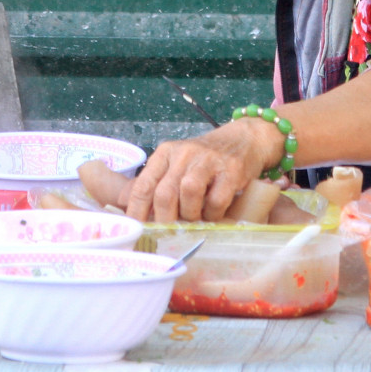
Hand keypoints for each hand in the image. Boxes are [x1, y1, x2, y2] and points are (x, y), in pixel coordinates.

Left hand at [124, 118, 282, 221]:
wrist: (245, 139)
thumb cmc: (206, 159)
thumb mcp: (177, 164)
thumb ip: (154, 182)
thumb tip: (124, 203)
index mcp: (166, 153)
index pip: (143, 185)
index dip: (137, 211)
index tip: (136, 230)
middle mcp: (184, 153)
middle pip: (164, 193)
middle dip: (165, 220)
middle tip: (169, 232)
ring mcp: (208, 160)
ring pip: (188, 194)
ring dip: (190, 215)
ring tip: (196, 219)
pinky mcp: (231, 169)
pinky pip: (216, 200)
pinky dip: (213, 214)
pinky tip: (214, 214)